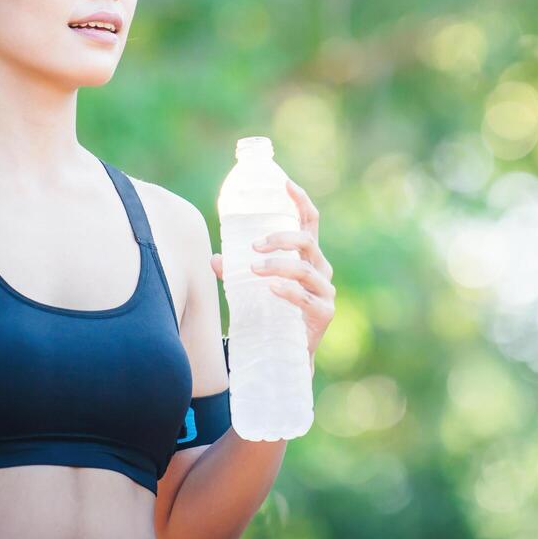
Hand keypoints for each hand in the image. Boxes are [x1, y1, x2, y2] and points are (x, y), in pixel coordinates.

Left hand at [210, 178, 333, 367]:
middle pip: (306, 241)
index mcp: (307, 255)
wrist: (285, 355)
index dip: (300, 200)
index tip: (285, 183)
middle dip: (280, 238)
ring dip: (277, 265)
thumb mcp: (255, 286)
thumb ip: (237, 270)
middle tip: (254, 245)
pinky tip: (271, 288)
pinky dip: (288, 291)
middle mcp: (320, 268)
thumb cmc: (272, 311)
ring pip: (305, 268)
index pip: (309, 221)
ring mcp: (325, 291)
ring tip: (253, 269)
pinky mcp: (324, 313)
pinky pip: (306, 297)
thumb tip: (213, 259)